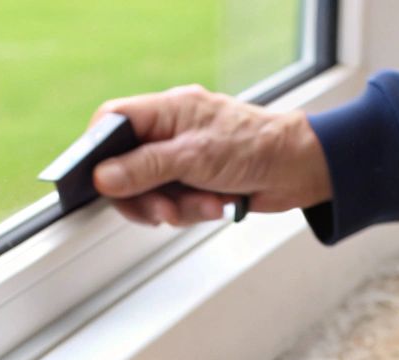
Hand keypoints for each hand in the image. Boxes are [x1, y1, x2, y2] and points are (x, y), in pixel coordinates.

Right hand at [89, 84, 331, 226]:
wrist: (300, 168)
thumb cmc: (256, 147)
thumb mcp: (193, 158)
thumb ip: (144, 167)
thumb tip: (103, 177)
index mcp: (166, 110)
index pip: (112, 120)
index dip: (98, 150)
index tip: (98, 180)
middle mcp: (170, 131)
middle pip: (125, 167)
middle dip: (142, 196)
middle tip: (160, 211)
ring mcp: (181, 157)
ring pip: (150, 192)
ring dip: (174, 207)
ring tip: (202, 205)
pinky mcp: (194, 180)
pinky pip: (173, 203)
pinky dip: (191, 211)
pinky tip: (215, 206)